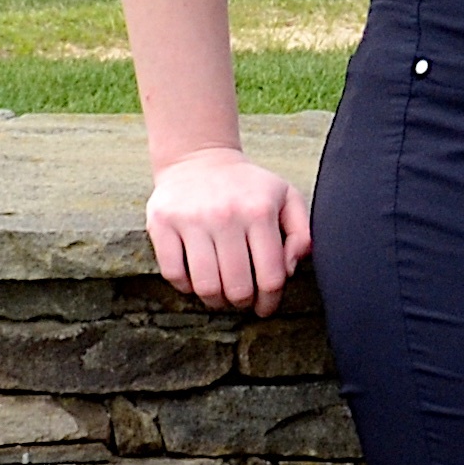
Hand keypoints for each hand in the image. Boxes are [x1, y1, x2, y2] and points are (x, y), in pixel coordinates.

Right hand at [147, 147, 311, 314]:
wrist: (198, 158)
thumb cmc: (247, 187)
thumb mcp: (286, 197)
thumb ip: (302, 232)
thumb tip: (289, 269)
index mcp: (259, 211)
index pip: (271, 276)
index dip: (270, 301)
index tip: (265, 306)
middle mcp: (225, 215)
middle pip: (238, 287)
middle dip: (242, 303)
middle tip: (241, 300)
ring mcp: (191, 219)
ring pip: (205, 286)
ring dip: (215, 300)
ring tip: (220, 295)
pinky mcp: (161, 223)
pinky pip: (173, 273)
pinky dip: (185, 286)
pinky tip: (195, 280)